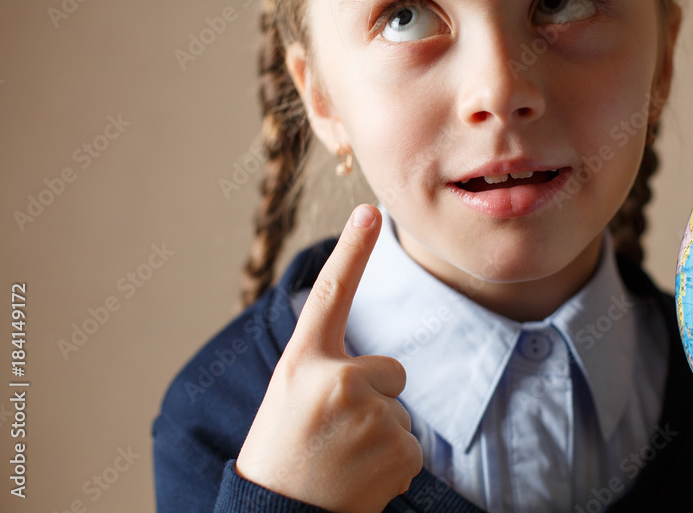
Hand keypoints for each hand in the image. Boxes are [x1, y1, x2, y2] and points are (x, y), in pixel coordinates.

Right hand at [235, 204, 422, 512]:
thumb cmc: (281, 458)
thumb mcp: (289, 401)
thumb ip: (327, 372)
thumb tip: (385, 372)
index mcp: (303, 364)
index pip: (332, 296)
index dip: (351, 251)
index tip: (369, 210)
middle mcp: (337, 380)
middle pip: (391, 370)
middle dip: (374, 399)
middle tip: (332, 436)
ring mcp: (371, 414)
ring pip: (400, 411)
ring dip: (380, 437)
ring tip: (339, 462)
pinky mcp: (399, 449)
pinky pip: (412, 445)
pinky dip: (392, 464)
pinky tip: (359, 481)